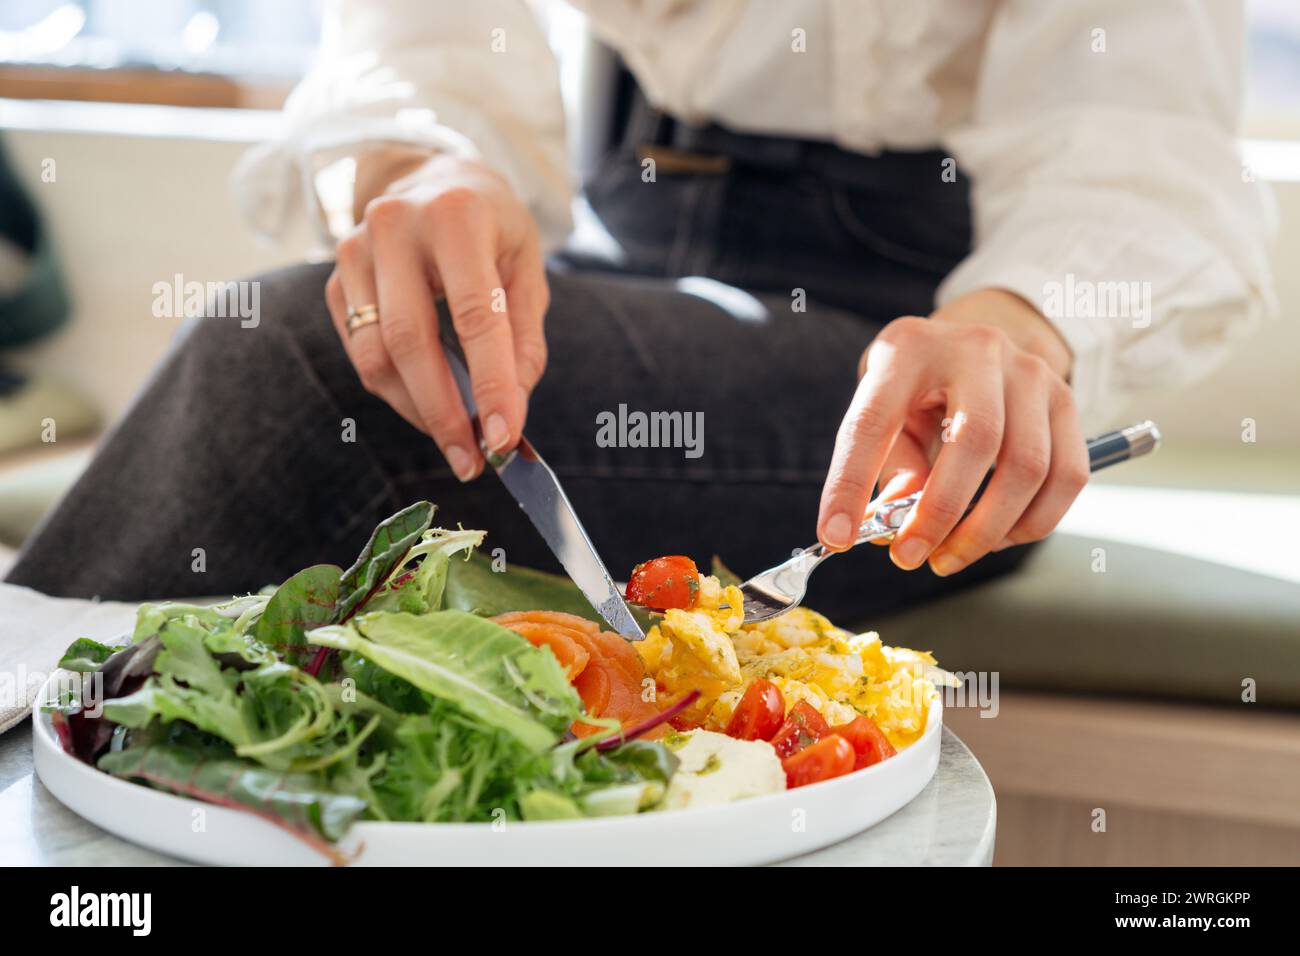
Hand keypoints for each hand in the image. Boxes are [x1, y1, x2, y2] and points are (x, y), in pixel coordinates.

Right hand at [324, 152, 548, 480]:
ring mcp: (355, 251)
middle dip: (443, 412)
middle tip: (472, 460)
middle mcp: (395, 226)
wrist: (434, 179)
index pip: (474, 315)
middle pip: (410, 341)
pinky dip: (397, 392)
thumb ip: (523, 337)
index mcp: (456, 217)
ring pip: (376, 356)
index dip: (490, 383)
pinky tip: (429, 405)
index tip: (503, 437)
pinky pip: (361, 354)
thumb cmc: (491, 228)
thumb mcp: (526, 267)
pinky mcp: (334, 280)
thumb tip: (511, 406)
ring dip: (417, 411)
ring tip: (456, 439)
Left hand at [816, 289, 1087, 575]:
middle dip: (939, 515)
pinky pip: (1067, 477)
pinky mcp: (1065, 400)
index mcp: (909, 348)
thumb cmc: (915, 385)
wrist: (974, 341)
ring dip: (987, 530)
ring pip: (1028, 467)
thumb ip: (886, 461)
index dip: (850, 484)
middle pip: (974, 442)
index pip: (873, 421)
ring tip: (949, 556)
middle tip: (910, 557)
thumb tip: (893, 521)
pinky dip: (1032, 523)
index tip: (835, 536)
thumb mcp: (883, 405)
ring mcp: (1030, 372)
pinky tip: (997, 538)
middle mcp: (976, 349)